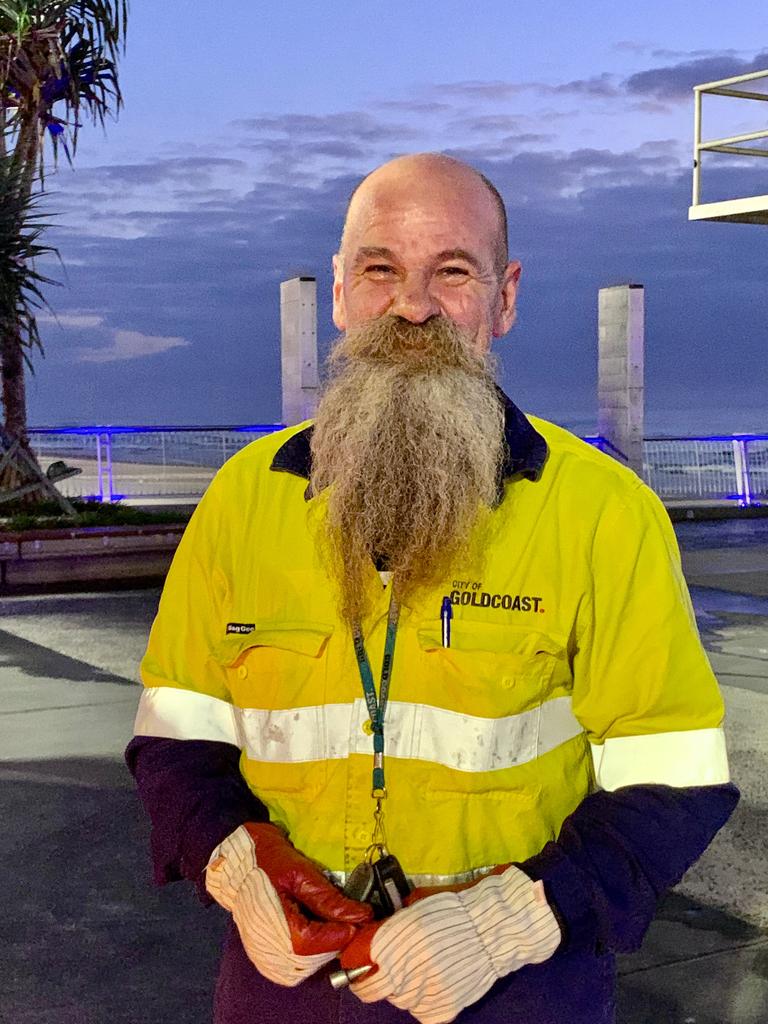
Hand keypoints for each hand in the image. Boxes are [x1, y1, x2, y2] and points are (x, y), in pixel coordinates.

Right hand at [206, 822, 371, 985]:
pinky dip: (311, 950)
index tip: (361, 918)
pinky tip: (315, 929)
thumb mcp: (301, 874)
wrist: (239, 863)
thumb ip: (331, 900)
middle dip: (337, 938)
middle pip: (317, 958)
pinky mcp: (267, 958)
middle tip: (350, 917)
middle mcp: (271, 952)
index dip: (344, 932)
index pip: (321, 944)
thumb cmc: (267, 862)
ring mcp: (267, 958)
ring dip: (325, 945)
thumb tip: (362, 916)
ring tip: (331, 920)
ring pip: (310, 964)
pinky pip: (297, 964)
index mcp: (278, 930)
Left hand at [340, 865, 560, 1023]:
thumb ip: (390, 926)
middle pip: (374, 988)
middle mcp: (407, 967)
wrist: (494, 925)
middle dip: (372, 979)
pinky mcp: (444, 1008)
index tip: (357, 963)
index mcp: (397, 938)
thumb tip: (370, 940)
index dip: (355, 964)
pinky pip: (421, 1012)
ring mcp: (426, 991)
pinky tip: (432, 983)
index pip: (359, 963)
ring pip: (398, 1000)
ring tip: (418, 971)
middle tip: (379, 972)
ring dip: (401, 988)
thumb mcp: (415, 905)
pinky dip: (422, 1001)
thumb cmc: (454, 907)